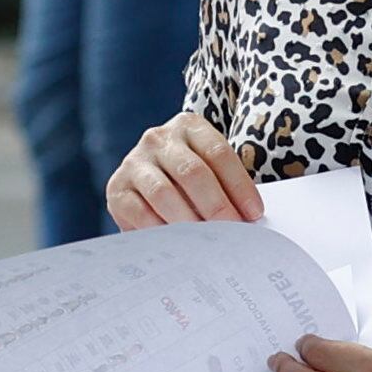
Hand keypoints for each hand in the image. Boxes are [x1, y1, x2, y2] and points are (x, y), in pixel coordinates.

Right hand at [107, 112, 261, 228]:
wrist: (147, 185)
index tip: (254, 213)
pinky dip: (160, 230)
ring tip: (205, 243)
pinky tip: (176, 244)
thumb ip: (224, 188)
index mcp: (188, 126)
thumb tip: (246, 220)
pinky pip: (139, 212)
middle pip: (192, 172)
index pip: (217, 153)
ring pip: (164, 193)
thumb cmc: (189, 182)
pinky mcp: (117, 188)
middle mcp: (158, 138)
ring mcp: (134, 162)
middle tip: (231, 231)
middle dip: (216, 205)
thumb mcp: (209, 173)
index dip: (238, 185)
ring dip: (188, 221)